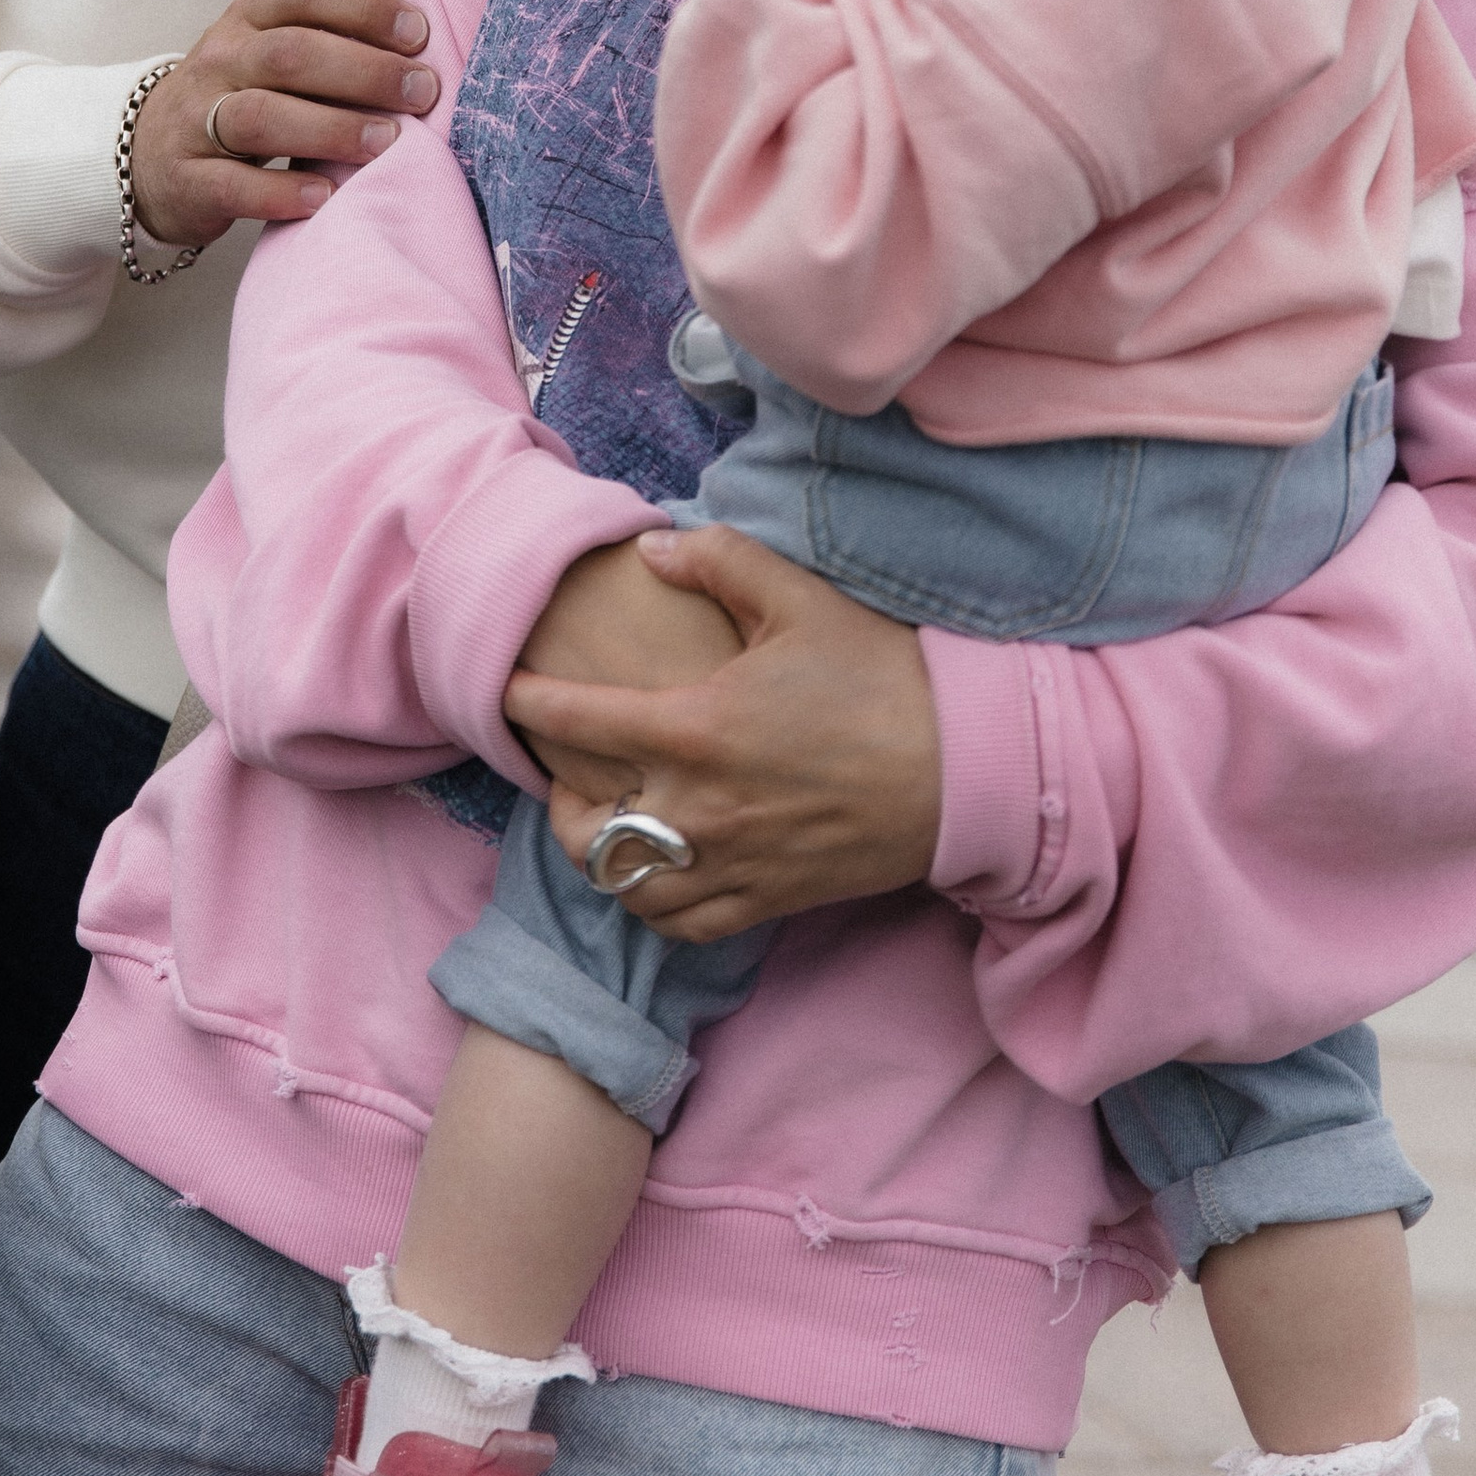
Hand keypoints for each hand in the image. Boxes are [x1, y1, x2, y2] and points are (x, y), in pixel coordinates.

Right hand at [127, 0, 439, 246]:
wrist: (152, 153)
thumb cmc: (245, 80)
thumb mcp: (286, 23)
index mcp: (251, 13)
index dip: (364, 4)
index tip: (420, 31)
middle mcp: (221, 58)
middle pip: (289, 53)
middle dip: (363, 71)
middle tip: (423, 92)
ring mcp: (197, 119)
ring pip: (260, 117)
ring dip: (331, 129)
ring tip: (387, 143)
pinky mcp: (189, 180)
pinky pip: (231, 185)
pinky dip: (280, 192)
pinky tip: (325, 197)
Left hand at [502, 525, 942, 939]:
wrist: (966, 768)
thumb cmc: (883, 677)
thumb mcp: (801, 599)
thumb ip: (719, 561)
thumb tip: (651, 551)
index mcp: (698, 728)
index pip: (577, 722)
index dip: (529, 705)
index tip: (509, 691)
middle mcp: (702, 808)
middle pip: (585, 832)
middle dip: (559, 804)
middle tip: (565, 773)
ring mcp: (734, 863)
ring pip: (626, 888)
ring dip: (605, 859)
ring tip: (608, 826)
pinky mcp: (768, 899)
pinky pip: (683, 923)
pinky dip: (655, 904)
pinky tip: (660, 873)